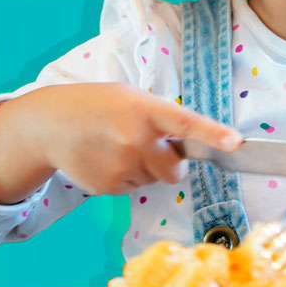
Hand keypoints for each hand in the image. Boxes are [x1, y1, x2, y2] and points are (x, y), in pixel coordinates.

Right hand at [0, 83, 240, 201]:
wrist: (48, 124)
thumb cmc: (96, 105)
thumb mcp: (129, 97)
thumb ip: (158, 117)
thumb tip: (185, 143)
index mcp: (146, 110)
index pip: (187, 124)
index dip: (213, 135)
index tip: (236, 143)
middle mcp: (136, 140)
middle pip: (175, 170)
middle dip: (167, 163)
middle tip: (145, 146)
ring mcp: (121, 166)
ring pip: (152, 181)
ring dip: (142, 168)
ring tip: (115, 147)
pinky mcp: (108, 186)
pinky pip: (131, 189)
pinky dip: (123, 177)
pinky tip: (104, 159)